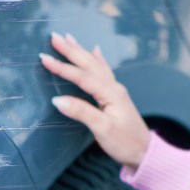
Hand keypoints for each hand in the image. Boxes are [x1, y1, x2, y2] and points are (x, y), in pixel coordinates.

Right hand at [40, 33, 149, 168]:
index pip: (82, 77)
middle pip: (89, 65)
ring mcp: (116, 90)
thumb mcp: (103, 130)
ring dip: (81, 51)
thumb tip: (58, 100)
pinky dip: (97, 59)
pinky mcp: (116, 96)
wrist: (145, 152)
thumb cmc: (125, 143)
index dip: (62, 68)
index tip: (44, 59)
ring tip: (69, 38)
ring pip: (96, 65)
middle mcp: (114, 88)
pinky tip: (95, 51)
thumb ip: (81, 113)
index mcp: (110, 94)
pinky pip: (104, 71)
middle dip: (71, 50)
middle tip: (54, 37)